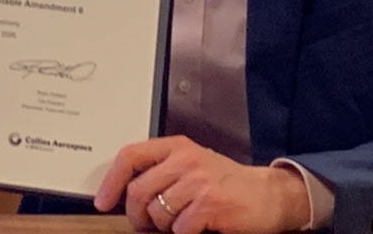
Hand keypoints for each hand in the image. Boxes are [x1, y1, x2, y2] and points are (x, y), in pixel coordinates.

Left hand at [94, 135, 310, 233]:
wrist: (270, 195)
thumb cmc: (226, 183)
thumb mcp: (191, 165)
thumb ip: (161, 171)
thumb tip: (122, 191)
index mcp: (176, 147)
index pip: (129, 156)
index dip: (111, 181)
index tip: (102, 201)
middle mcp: (185, 159)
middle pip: (138, 191)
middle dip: (137, 216)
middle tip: (147, 225)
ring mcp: (199, 181)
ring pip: (157, 213)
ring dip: (163, 227)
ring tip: (180, 223)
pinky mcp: (211, 204)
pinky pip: (179, 228)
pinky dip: (184, 233)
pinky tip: (198, 227)